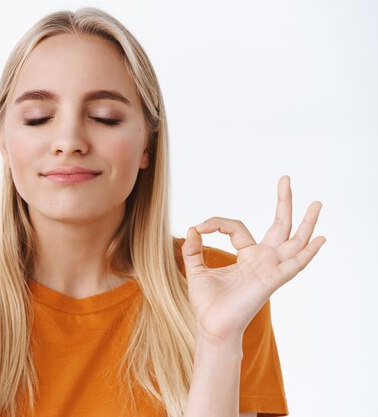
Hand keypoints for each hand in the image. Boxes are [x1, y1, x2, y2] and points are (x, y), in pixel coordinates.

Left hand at [182, 175, 325, 342]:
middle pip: (279, 227)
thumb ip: (193, 249)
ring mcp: (270, 269)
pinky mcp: (272, 279)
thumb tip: (192, 228)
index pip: (237, 228)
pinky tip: (320, 239)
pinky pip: (294, 264)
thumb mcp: (196, 270)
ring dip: (306, 222)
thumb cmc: (207, 304)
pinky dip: (308, 252)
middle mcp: (262, 261)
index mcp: (246, 257)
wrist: (211, 326)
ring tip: (317, 202)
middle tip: (286, 179)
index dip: (217, 223)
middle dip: (283, 203)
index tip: (200, 226)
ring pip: (293, 241)